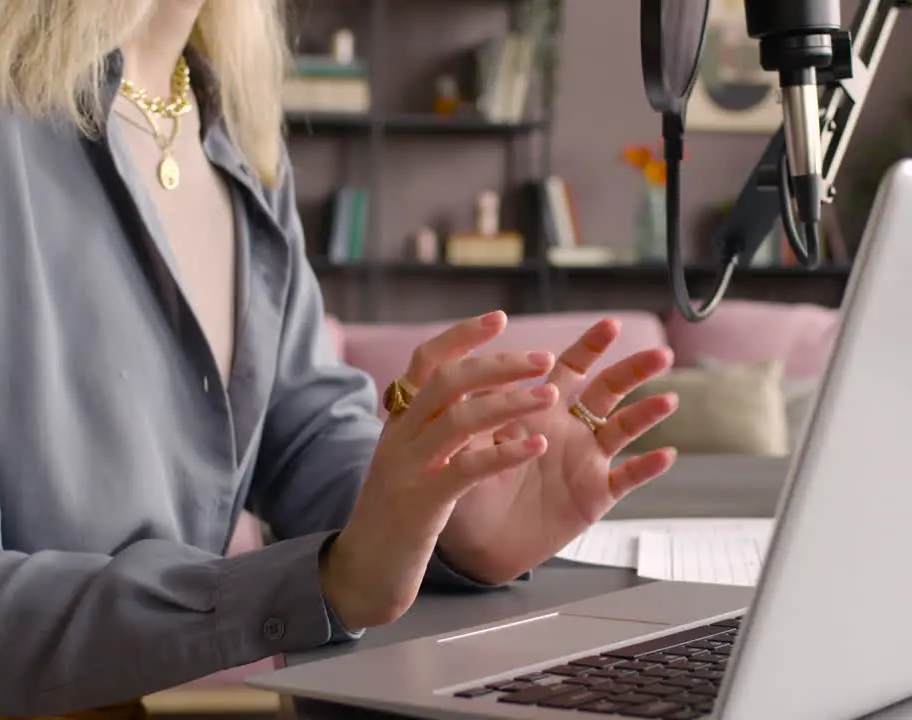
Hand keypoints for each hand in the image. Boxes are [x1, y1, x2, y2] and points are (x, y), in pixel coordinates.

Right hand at [319, 312, 557, 629]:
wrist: (362, 572)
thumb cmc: (397, 518)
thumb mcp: (411, 461)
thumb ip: (434, 427)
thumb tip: (474, 391)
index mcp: (400, 423)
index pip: (426, 362)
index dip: (462, 336)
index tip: (500, 318)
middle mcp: (400, 438)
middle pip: (447, 382)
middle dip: (497, 364)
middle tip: (541, 358)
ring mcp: (408, 469)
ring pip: (459, 419)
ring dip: (509, 402)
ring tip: (549, 395)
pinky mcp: (421, 504)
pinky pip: (466, 469)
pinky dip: (505, 452)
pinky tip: (536, 445)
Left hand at [439, 319, 679, 584]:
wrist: (476, 544)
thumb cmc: (472, 488)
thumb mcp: (471, 442)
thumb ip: (483, 412)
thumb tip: (489, 378)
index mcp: (540, 410)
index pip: (571, 368)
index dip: (591, 346)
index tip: (610, 325)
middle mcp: (569, 429)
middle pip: (608, 390)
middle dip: (634, 370)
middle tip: (660, 354)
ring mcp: (585, 461)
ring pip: (623, 429)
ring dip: (647, 414)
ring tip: (668, 400)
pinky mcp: (593, 496)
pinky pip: (625, 479)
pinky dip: (646, 468)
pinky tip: (665, 454)